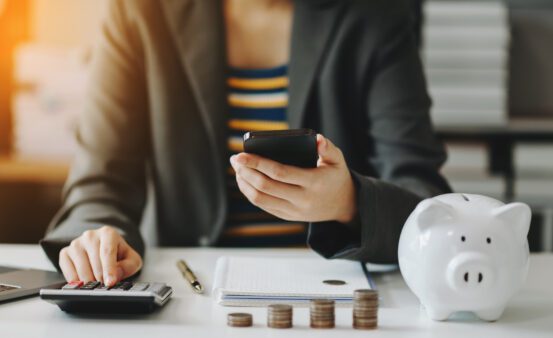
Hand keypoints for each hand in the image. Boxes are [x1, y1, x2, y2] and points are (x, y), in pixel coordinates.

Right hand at [59, 226, 142, 285]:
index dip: (109, 269)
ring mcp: (76, 243)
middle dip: (101, 278)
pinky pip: (68, 270)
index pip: (107, 252)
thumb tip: (115, 275)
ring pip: (81, 267)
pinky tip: (83, 283)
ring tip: (96, 285)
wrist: (104, 250)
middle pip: (95, 262)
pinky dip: (76, 281)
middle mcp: (90, 235)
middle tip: (105, 287)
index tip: (110, 283)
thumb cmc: (119, 255)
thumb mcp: (131, 259)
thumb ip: (128, 266)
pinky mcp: (65, 253)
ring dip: (89, 280)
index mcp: (108, 233)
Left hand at [230, 134, 355, 222]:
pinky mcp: (288, 216)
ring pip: (261, 199)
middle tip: (235, 159)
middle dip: (246, 171)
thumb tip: (317, 138)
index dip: (257, 163)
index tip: (241, 154)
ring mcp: (294, 210)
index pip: (279, 173)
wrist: (344, 205)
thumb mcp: (338, 160)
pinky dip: (250, 194)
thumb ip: (328, 148)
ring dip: (244, 184)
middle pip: (266, 186)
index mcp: (313, 183)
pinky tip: (245, 181)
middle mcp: (302, 199)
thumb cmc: (336, 177)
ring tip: (238, 169)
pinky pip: (264, 206)